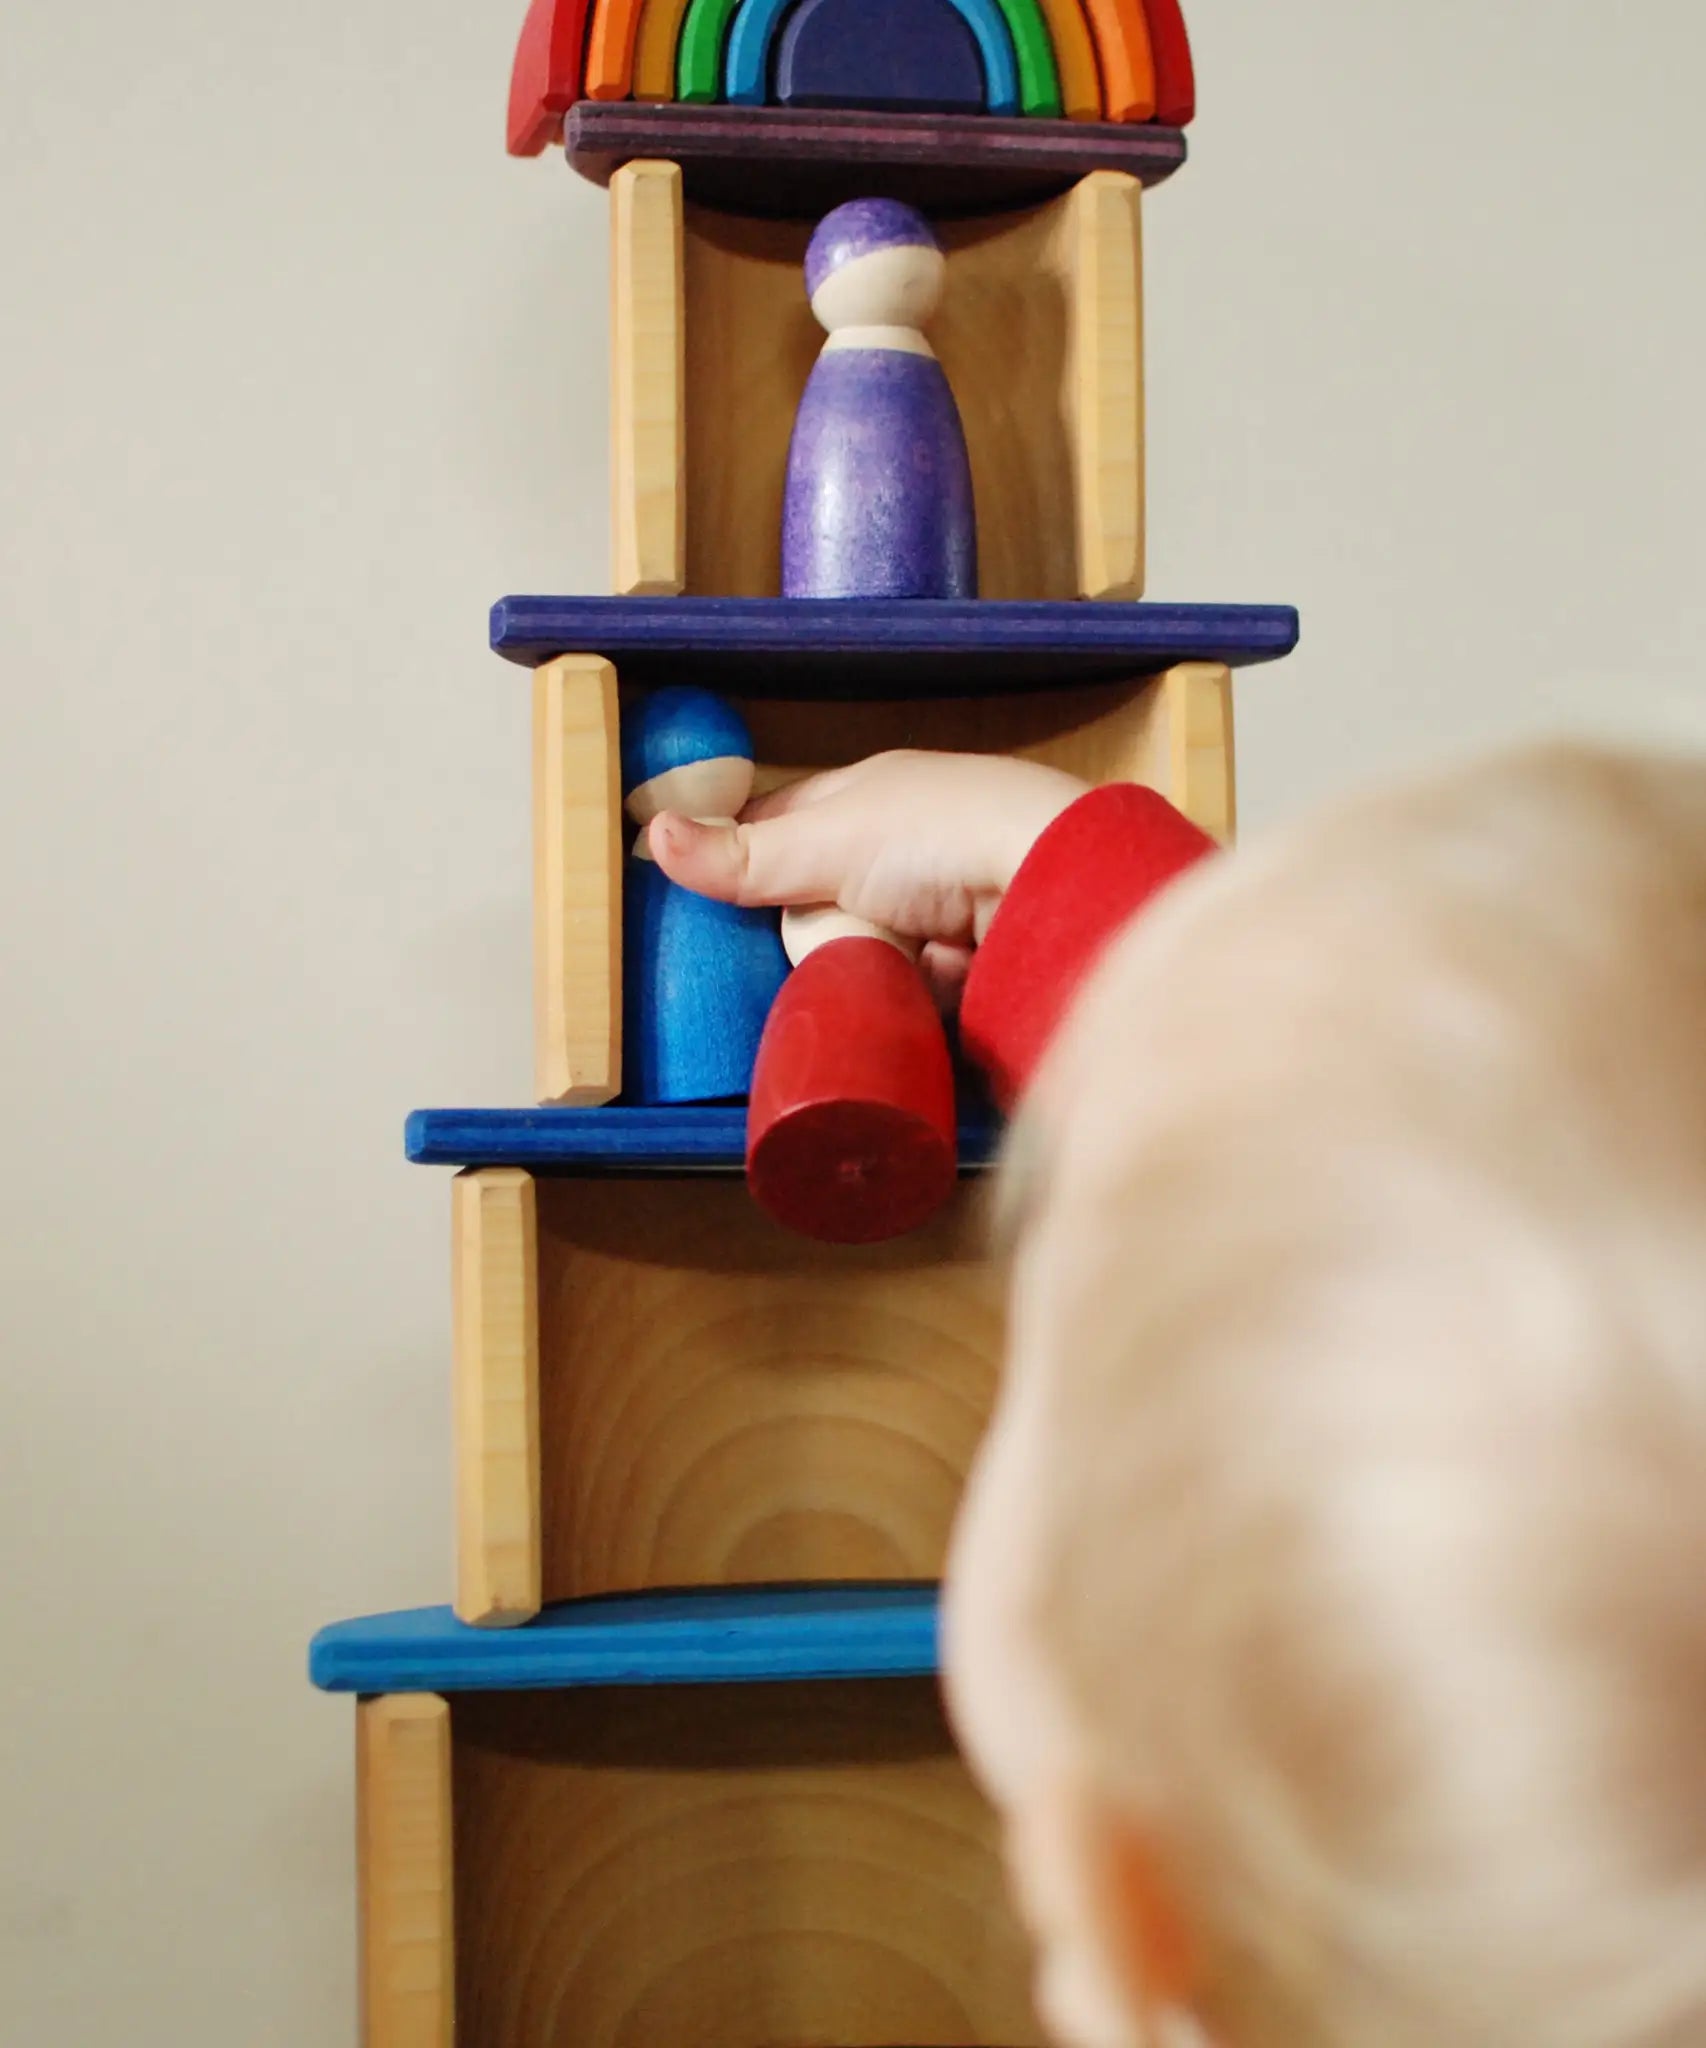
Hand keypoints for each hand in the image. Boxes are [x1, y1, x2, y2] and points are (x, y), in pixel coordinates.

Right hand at [647, 750, 1087, 1004]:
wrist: (1060, 889)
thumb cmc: (947, 833)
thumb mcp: (829, 841)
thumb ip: (742, 853)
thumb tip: (652, 836)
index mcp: (867, 799)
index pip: (779, 830)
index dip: (751, 865)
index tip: (727, 898)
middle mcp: (902, 851)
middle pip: (813, 911)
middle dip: (828, 929)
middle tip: (853, 921)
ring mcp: (937, 909)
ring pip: (857, 958)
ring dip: (880, 961)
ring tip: (913, 951)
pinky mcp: (967, 967)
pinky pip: (910, 994)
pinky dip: (925, 990)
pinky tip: (946, 977)